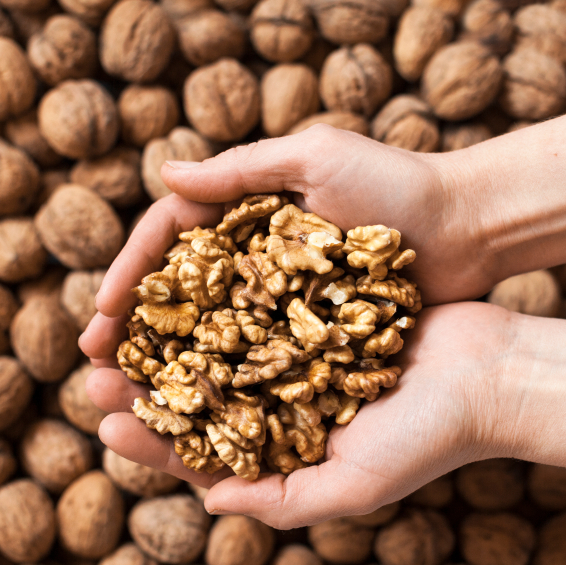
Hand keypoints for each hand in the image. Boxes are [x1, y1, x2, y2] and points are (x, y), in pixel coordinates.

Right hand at [81, 125, 491, 364]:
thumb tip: (163, 172)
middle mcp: (256, 256)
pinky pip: (260, 355)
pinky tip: (201, 406)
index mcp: (247, 212)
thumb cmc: (397, 185)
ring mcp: (284, 296)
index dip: (131, 277)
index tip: (101, 314)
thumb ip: (242, 169)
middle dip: (137, 329)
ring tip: (134, 397)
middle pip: (181, 295)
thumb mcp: (318, 158)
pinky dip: (228, 378)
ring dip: (171, 363)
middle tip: (97, 367)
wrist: (468, 228)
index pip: (170, 242)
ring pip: (213, 331)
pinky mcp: (314, 327)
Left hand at [85, 302, 518, 528]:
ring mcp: (301, 354)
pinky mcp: (316, 312)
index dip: (155, 444)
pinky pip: (258, 302)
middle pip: (203, 397)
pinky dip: (222, 297)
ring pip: (221, 347)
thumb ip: (281, 503)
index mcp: (289, 451)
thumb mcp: (353, 487)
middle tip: (96, 373)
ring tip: (123, 326)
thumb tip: (212, 505)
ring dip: (173, 339)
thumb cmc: (428, 438)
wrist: (489, 372)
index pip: (207, 453)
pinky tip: (185, 283)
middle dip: (148, 387)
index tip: (108, 427)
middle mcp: (288, 404)